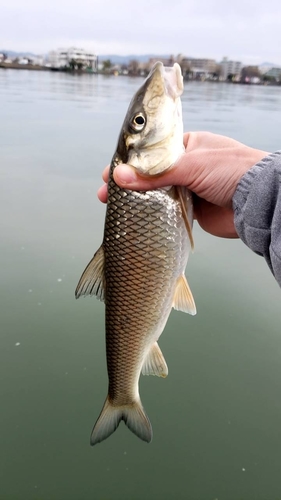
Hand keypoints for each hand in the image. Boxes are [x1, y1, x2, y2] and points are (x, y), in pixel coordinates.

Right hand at [98, 132, 267, 237]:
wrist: (258, 201)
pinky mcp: (193, 210)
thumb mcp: (191, 166)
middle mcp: (187, 165)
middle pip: (150, 174)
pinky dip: (153, 214)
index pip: (151, 152)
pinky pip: (168, 211)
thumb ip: (155, 174)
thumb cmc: (232, 170)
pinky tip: (137, 218)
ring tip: (116, 207)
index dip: (129, 162)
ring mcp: (190, 188)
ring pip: (157, 193)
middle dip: (128, 183)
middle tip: (106, 194)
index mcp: (187, 145)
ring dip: (138, 200)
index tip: (110, 172)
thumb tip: (119, 177)